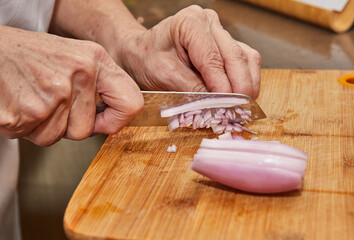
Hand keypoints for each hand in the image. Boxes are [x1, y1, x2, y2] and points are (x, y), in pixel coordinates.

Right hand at [0, 25, 142, 145]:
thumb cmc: (28, 54)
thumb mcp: (73, 57)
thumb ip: (97, 85)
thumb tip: (110, 120)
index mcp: (95, 59)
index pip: (131, 102)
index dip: (117, 120)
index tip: (103, 122)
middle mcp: (79, 74)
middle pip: (85, 130)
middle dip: (64, 124)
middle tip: (47, 100)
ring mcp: (54, 94)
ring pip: (56, 137)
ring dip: (42, 125)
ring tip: (31, 97)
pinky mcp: (29, 112)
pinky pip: (34, 137)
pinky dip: (23, 126)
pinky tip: (18, 101)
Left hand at [114, 5, 260, 97]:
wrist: (141, 53)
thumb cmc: (147, 60)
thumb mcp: (164, 76)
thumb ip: (192, 88)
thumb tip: (217, 103)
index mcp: (189, 23)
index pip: (213, 58)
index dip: (223, 85)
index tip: (228, 106)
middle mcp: (208, 22)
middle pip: (236, 56)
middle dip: (241, 87)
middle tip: (240, 110)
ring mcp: (219, 31)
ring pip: (246, 57)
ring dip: (247, 83)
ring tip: (242, 106)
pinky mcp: (224, 42)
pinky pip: (245, 59)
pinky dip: (246, 79)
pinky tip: (240, 94)